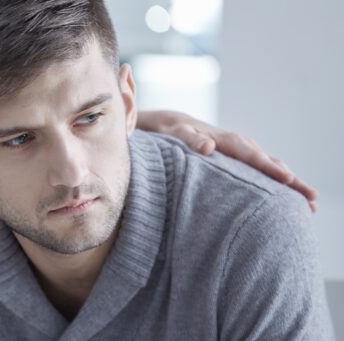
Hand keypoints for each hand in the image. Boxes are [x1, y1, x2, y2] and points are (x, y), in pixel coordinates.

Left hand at [137, 110, 317, 211]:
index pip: (251, 155)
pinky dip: (274, 179)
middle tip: (312, 199)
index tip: (288, 180)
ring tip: (308, 204)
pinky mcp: (234, 159)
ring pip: (268, 165)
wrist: (165, 123)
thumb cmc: (167, 131)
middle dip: (291, 180)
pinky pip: (259, 169)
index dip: (269, 168)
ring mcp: (237, 151)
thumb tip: (207, 145)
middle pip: (268, 162)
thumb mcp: (172, 133)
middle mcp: (236, 144)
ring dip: (288, 182)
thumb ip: (188, 138)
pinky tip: (284, 196)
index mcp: (224, 139)